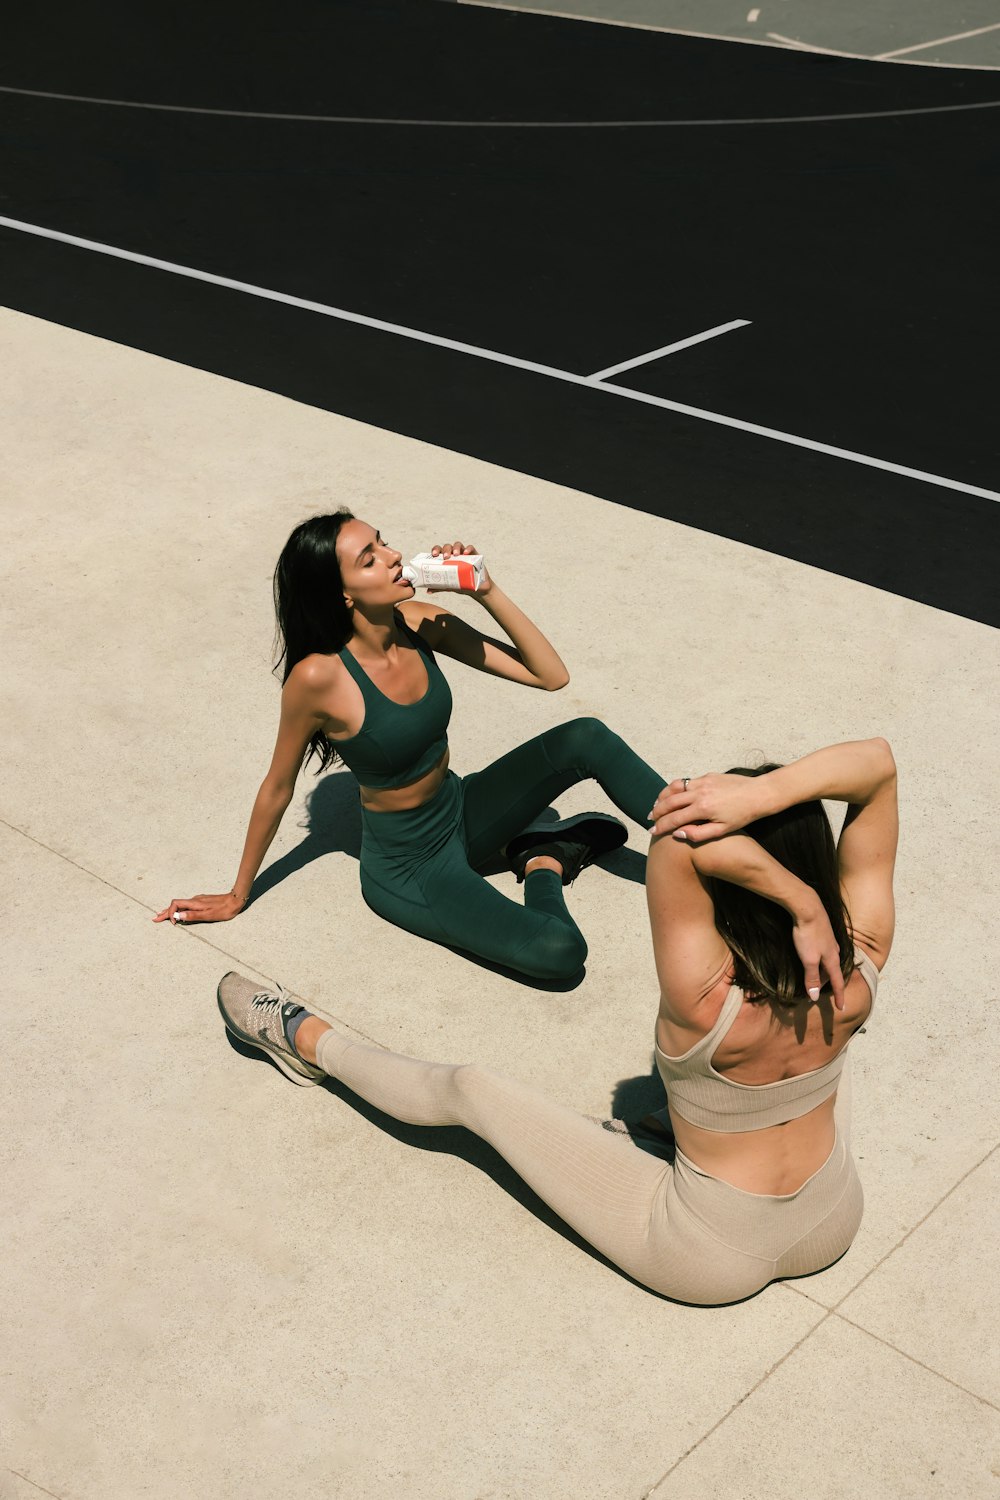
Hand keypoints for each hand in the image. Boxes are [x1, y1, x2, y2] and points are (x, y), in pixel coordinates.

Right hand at [154, 891, 246, 924]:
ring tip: (162, 917)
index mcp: (194, 903)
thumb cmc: (224, 910)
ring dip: (170, 911)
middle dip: (165, 912)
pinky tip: (178, 914)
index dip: (170, 914)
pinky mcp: (202, 901)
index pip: (175, 905)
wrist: (235, 900)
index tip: (174, 923)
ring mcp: (198, 900)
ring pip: (180, 905)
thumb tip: (178, 916)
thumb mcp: (209, 915)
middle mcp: (194, 900)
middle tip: (155, 919)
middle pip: (175, 905)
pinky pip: (186, 905)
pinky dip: (179, 910)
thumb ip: (193, 916)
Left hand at [429, 541, 491, 595]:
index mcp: (446, 559)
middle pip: (448, 547)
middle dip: (446, 550)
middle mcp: (454, 555)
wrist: (477, 589)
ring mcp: (464, 554)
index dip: (436, 549)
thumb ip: (439, 586)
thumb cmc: (462, 584)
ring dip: (456, 548)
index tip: (434, 554)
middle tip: (446, 557)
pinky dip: (468, 548)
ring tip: (456, 554)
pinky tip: (466, 553)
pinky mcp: (474, 555)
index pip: (439, 550)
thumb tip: (428, 591)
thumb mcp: (450, 586)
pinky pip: (471, 548)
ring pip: (458, 545)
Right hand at [649, 773, 767, 842]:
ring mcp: (703, 781)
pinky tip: (676, 795)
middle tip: (650, 818)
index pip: (673, 818)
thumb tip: (677, 833)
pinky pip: (687, 782)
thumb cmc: (743, 816)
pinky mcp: (708, 775)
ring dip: (663, 796)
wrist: (759, 794)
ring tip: (658, 804)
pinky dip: (677, 789)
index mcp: (702, 809)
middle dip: (657, 810)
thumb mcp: (722, 831)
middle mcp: (699, 793)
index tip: (652, 831)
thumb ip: (698, 834)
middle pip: (669, 801)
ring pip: (675, 788)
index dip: (661, 826)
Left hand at [791, 904, 846, 1010]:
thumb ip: (811, 977)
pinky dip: (820, 960)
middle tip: (818, 992)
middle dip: (828, 983)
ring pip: (829, 961)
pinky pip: (824, 951)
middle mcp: (834, 951)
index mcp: (832, 959)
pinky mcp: (823, 932)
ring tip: (815, 977)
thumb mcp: (808, 959)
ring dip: (823, 971)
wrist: (807, 906)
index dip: (839, 996)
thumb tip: (815, 997)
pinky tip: (814, 956)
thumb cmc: (808, 933)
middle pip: (832, 972)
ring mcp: (829, 940)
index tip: (842, 1008)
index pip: (837, 983)